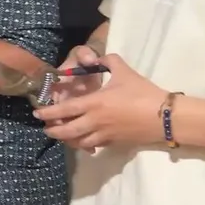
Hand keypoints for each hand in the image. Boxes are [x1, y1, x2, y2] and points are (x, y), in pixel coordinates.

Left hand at [34, 54, 167, 149]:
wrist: (167, 117)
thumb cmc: (143, 93)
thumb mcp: (124, 71)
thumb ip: (107, 61)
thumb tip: (97, 57)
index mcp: (95, 104)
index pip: (65, 110)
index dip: (49, 112)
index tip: (37, 113)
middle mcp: (96, 122)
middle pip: (67, 131)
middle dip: (53, 130)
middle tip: (45, 128)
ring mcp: (106, 135)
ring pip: (79, 142)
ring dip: (67, 139)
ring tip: (61, 135)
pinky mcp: (116, 143)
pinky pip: (94, 146)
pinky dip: (84, 144)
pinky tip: (83, 142)